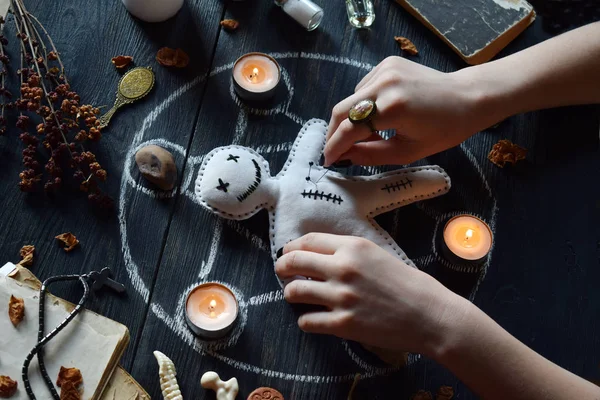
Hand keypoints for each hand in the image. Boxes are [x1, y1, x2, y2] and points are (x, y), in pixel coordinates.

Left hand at [275, 233, 467, 354]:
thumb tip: (318, 254)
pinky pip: (307, 321)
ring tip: (295, 295)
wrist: (428, 315)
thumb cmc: (407, 283)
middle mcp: (342, 268)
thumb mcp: (377, 254)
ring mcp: (341, 297)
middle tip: (281, 272)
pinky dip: (306, 320)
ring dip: (290, 293)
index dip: (291, 247)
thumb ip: (348, 252)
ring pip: (294, 291)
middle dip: (282, 267)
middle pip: (293, 261)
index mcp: (352, 247)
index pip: (306, 241)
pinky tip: (313, 318)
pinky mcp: (343, 324)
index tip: (288, 253)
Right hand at [324, 56, 501, 165]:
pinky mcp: (387, 63)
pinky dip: (363, 104)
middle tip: (335, 150)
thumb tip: (343, 156)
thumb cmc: (443, 130)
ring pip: (351, 99)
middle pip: (341, 110)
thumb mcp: (407, 152)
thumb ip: (371, 155)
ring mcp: (385, 69)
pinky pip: (363, 88)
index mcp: (393, 108)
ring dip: (351, 118)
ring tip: (366, 134)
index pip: (350, 129)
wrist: (467, 97)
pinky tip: (379, 113)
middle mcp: (385, 84)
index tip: (328, 161)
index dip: (335, 147)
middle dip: (334, 132)